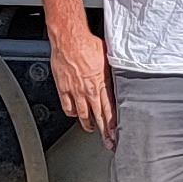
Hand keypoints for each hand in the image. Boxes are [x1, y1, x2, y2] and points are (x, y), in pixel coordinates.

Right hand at [53, 25, 115, 142]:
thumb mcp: (108, 58)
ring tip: (90, 129)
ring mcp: (74, 91)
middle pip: (97, 116)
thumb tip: (119, 77)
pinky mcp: (63, 88)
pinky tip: (73, 114)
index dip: (112, 125)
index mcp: (101, 84)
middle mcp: (88, 90)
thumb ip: (111, 72)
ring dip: (87, 124)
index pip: (109, 110)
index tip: (116, 135)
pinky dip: (71, 112)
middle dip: (103, 132)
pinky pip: (67, 106)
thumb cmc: (87, 44)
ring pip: (81, 114)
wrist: (68, 39)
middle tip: (108, 142)